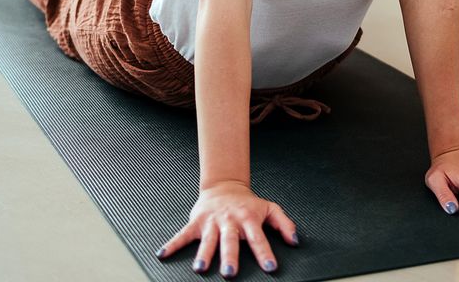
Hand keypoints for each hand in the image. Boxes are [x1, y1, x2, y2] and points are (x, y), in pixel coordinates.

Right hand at [156, 180, 298, 276]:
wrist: (224, 186)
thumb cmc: (248, 203)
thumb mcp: (270, 209)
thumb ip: (284, 224)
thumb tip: (295, 242)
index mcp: (248, 219)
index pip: (258, 238)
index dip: (264, 253)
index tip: (270, 268)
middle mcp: (230, 221)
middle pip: (230, 241)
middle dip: (229, 257)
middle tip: (229, 273)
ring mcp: (212, 221)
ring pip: (207, 239)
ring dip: (204, 254)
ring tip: (200, 268)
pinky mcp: (197, 222)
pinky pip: (183, 234)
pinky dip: (172, 244)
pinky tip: (163, 255)